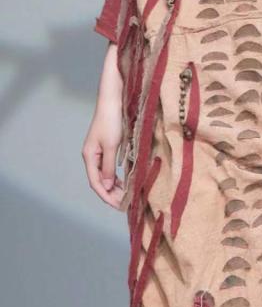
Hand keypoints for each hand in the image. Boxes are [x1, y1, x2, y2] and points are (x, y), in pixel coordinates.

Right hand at [82, 43, 124, 207]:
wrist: (112, 100)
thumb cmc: (112, 121)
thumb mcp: (111, 145)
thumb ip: (108, 167)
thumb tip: (106, 186)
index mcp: (89, 156)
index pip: (96, 183)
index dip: (106, 196)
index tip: (119, 206)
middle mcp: (91, 155)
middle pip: (99, 181)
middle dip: (111, 194)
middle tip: (125, 205)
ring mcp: (98, 151)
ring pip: (105, 175)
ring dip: (114, 186)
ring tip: (126, 196)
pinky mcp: (106, 147)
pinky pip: (109, 167)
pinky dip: (116, 176)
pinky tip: (124, 181)